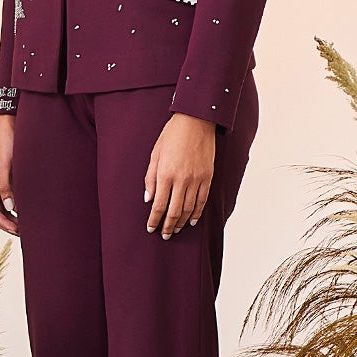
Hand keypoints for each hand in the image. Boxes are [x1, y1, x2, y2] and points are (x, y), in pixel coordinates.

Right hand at [0, 115, 18, 234]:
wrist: (11, 123)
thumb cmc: (6, 141)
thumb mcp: (6, 165)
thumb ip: (6, 187)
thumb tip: (11, 209)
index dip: (2, 222)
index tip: (16, 229)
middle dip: (7, 223)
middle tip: (23, 232)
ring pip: (2, 207)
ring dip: (11, 217)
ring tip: (25, 225)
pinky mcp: (8, 178)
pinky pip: (9, 198)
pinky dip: (16, 207)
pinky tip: (26, 212)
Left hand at [143, 112, 215, 237]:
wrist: (196, 121)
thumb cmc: (172, 135)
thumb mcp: (155, 154)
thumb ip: (150, 178)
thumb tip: (148, 199)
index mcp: (165, 174)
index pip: (158, 205)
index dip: (154, 220)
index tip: (151, 228)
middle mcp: (181, 180)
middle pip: (174, 211)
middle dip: (168, 226)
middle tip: (165, 235)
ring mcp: (196, 179)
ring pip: (188, 209)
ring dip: (181, 222)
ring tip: (176, 229)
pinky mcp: (208, 177)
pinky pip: (202, 200)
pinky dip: (196, 213)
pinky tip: (191, 220)